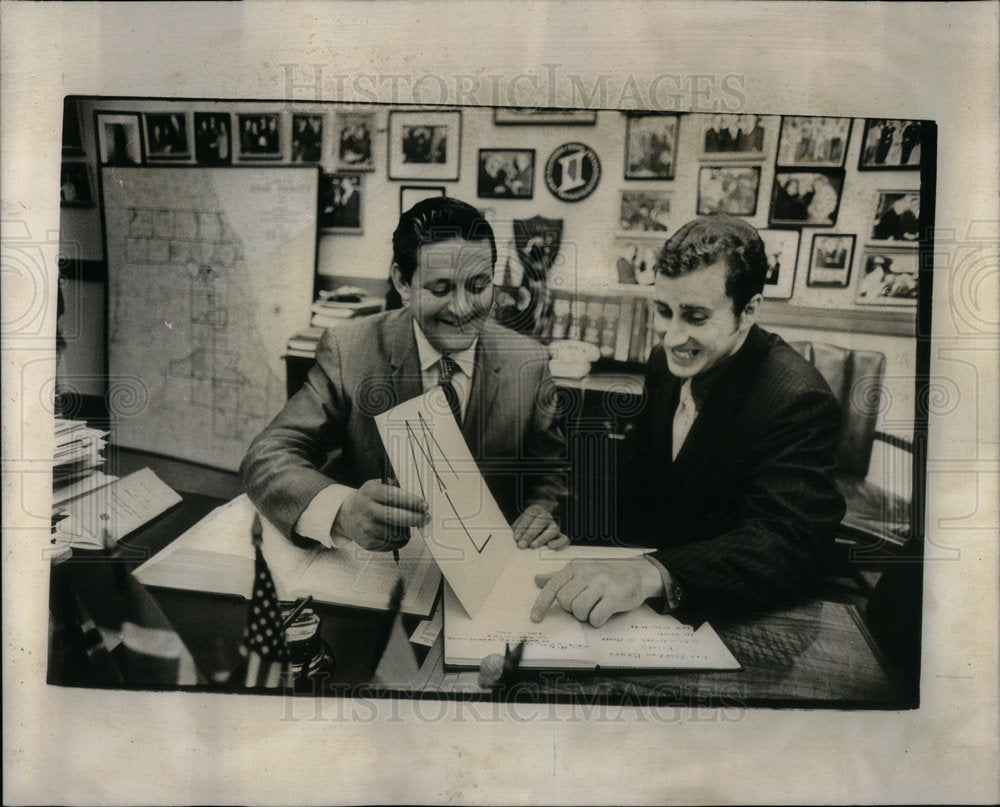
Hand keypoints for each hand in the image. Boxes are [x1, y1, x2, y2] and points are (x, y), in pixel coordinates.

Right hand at [332, 479, 428, 550]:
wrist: (347, 515)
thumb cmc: (369, 499)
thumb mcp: (377, 486)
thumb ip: (395, 488)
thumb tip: (416, 500)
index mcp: (371, 492)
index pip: (393, 496)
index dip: (411, 501)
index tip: (424, 505)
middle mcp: (367, 510)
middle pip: (395, 517)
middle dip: (415, 518)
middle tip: (426, 518)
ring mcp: (366, 528)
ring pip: (396, 532)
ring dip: (408, 530)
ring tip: (408, 524)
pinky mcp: (368, 542)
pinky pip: (392, 543)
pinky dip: (400, 539)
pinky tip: (398, 533)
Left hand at [512, 504, 568, 548]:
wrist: (531, 533)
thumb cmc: (522, 530)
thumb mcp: (517, 527)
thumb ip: (516, 531)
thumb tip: (517, 539)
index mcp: (535, 510)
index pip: (530, 515)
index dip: (523, 526)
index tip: (516, 538)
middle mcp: (546, 516)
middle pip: (541, 521)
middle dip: (530, 534)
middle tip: (521, 545)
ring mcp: (555, 526)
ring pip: (553, 529)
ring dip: (542, 538)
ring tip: (532, 546)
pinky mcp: (561, 536)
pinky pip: (564, 539)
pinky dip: (558, 543)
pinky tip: (550, 547)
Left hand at [530, 559, 662, 626]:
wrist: (637, 573)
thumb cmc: (605, 575)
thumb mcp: (581, 570)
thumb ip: (559, 577)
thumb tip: (537, 580)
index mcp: (575, 567)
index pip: (552, 587)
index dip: (541, 604)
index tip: (535, 619)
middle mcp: (586, 573)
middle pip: (565, 601)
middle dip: (571, 609)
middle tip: (584, 604)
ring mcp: (601, 584)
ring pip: (578, 610)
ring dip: (584, 616)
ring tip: (593, 609)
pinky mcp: (614, 597)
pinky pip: (596, 618)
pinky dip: (597, 621)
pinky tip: (603, 614)